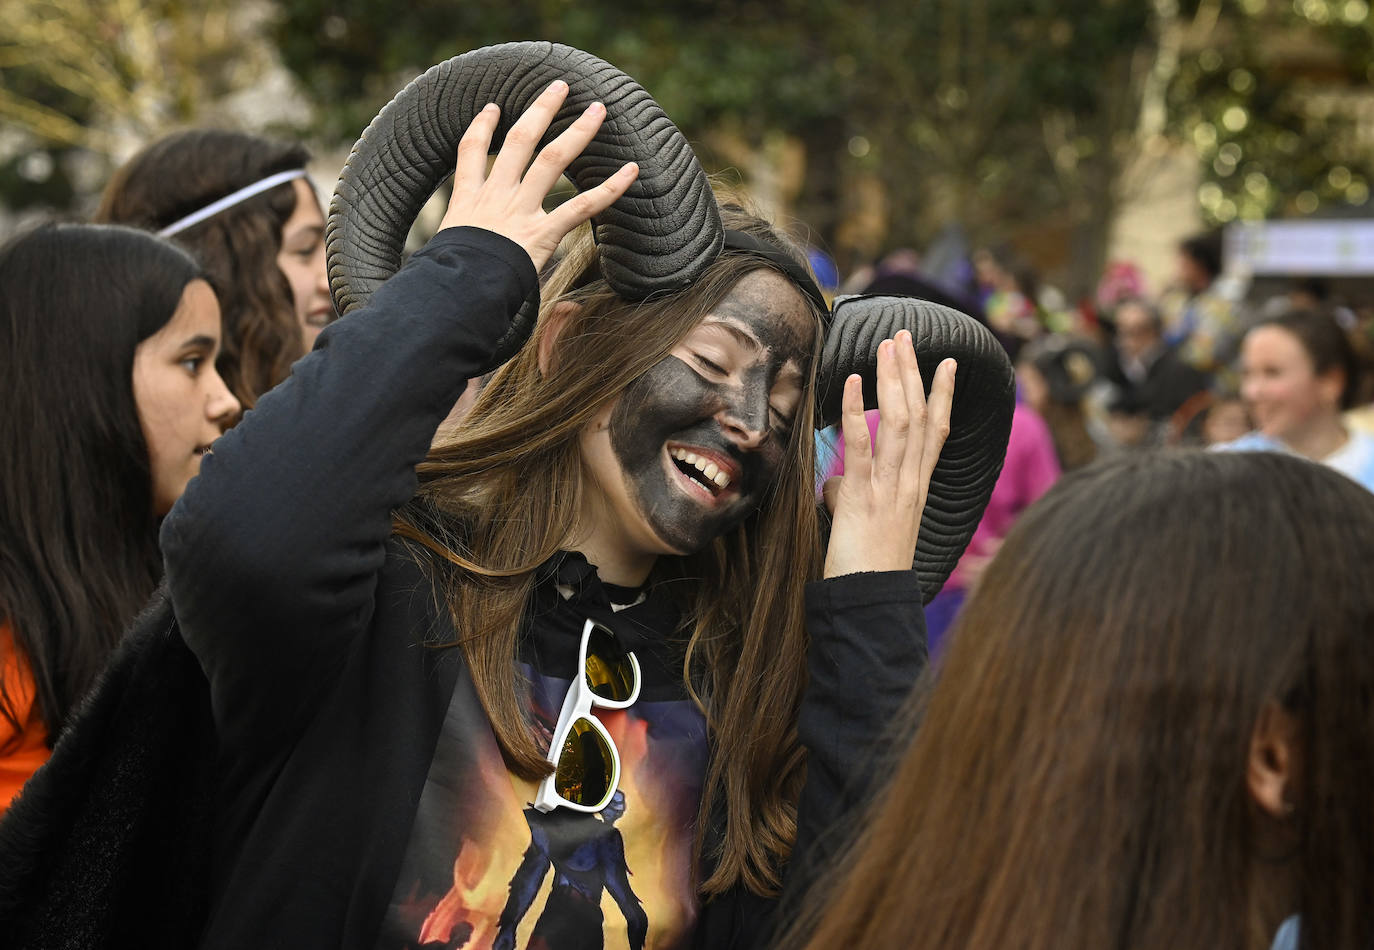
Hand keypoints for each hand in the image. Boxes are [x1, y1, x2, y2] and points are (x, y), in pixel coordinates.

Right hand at [439, 79, 639, 271]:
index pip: (470, 152)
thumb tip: (481, 285)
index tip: (492, 108)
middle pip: (518, 141)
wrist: (454, 294)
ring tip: (597, 108)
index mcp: (466, 202)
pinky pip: (582, 206)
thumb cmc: (446, 285)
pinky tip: (631, 170)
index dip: (481, 127)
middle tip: (559, 87)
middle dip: (540, 110)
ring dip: (577, 131)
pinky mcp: (542, 233)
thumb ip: (459, 259)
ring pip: (551, 159)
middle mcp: (495, 197)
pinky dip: (610, 188)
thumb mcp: (443, 262)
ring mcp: (519, 211)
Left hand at [823, 330, 954, 577]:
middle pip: (920, 416)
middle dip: (914, 372)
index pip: (936, 433)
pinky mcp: (863, 495)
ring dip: (893, 379)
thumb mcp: (863, 525)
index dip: (942, 396)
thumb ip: (852, 497)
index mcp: (916, 489)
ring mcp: (890, 487)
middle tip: (906, 336)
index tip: (946, 364)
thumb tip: (833, 485)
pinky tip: (854, 380)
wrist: (870, 602)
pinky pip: (862, 445)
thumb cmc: (867, 570)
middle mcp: (910, 482)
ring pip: (900, 422)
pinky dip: (859, 410)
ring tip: (889, 344)